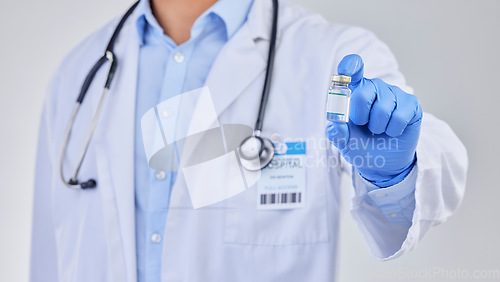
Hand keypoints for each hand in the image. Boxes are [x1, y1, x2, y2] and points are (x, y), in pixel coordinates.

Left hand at [325, 54, 421, 186]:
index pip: (352, 69)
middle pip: (363, 94)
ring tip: (379, 130)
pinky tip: (393, 131)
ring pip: (382, 109)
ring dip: (378, 127)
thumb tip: (334, 126)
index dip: (349, 66)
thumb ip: (337, 133)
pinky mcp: (410, 103)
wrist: (384, 162)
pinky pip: (400, 116)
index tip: (346, 72)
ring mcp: (393, 93)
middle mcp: (374, 87)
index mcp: (355, 90)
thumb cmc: (362, 146)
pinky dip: (393, 130)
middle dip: (360, 117)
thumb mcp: (345, 142)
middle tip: (364, 126)